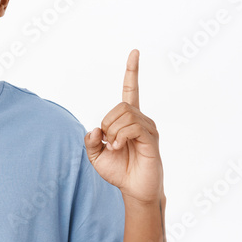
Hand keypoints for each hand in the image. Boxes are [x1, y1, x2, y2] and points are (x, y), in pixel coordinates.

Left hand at [83, 49, 163, 204]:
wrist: (134, 190)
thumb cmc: (119, 172)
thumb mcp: (96, 157)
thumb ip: (90, 142)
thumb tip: (94, 129)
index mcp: (129, 120)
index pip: (131, 90)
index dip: (132, 71)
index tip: (135, 52)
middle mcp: (141, 119)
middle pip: (120, 106)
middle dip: (108, 123)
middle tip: (108, 142)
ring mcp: (148, 128)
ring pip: (126, 115)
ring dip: (113, 132)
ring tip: (115, 147)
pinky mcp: (151, 140)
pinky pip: (133, 127)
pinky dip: (120, 136)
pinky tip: (118, 147)